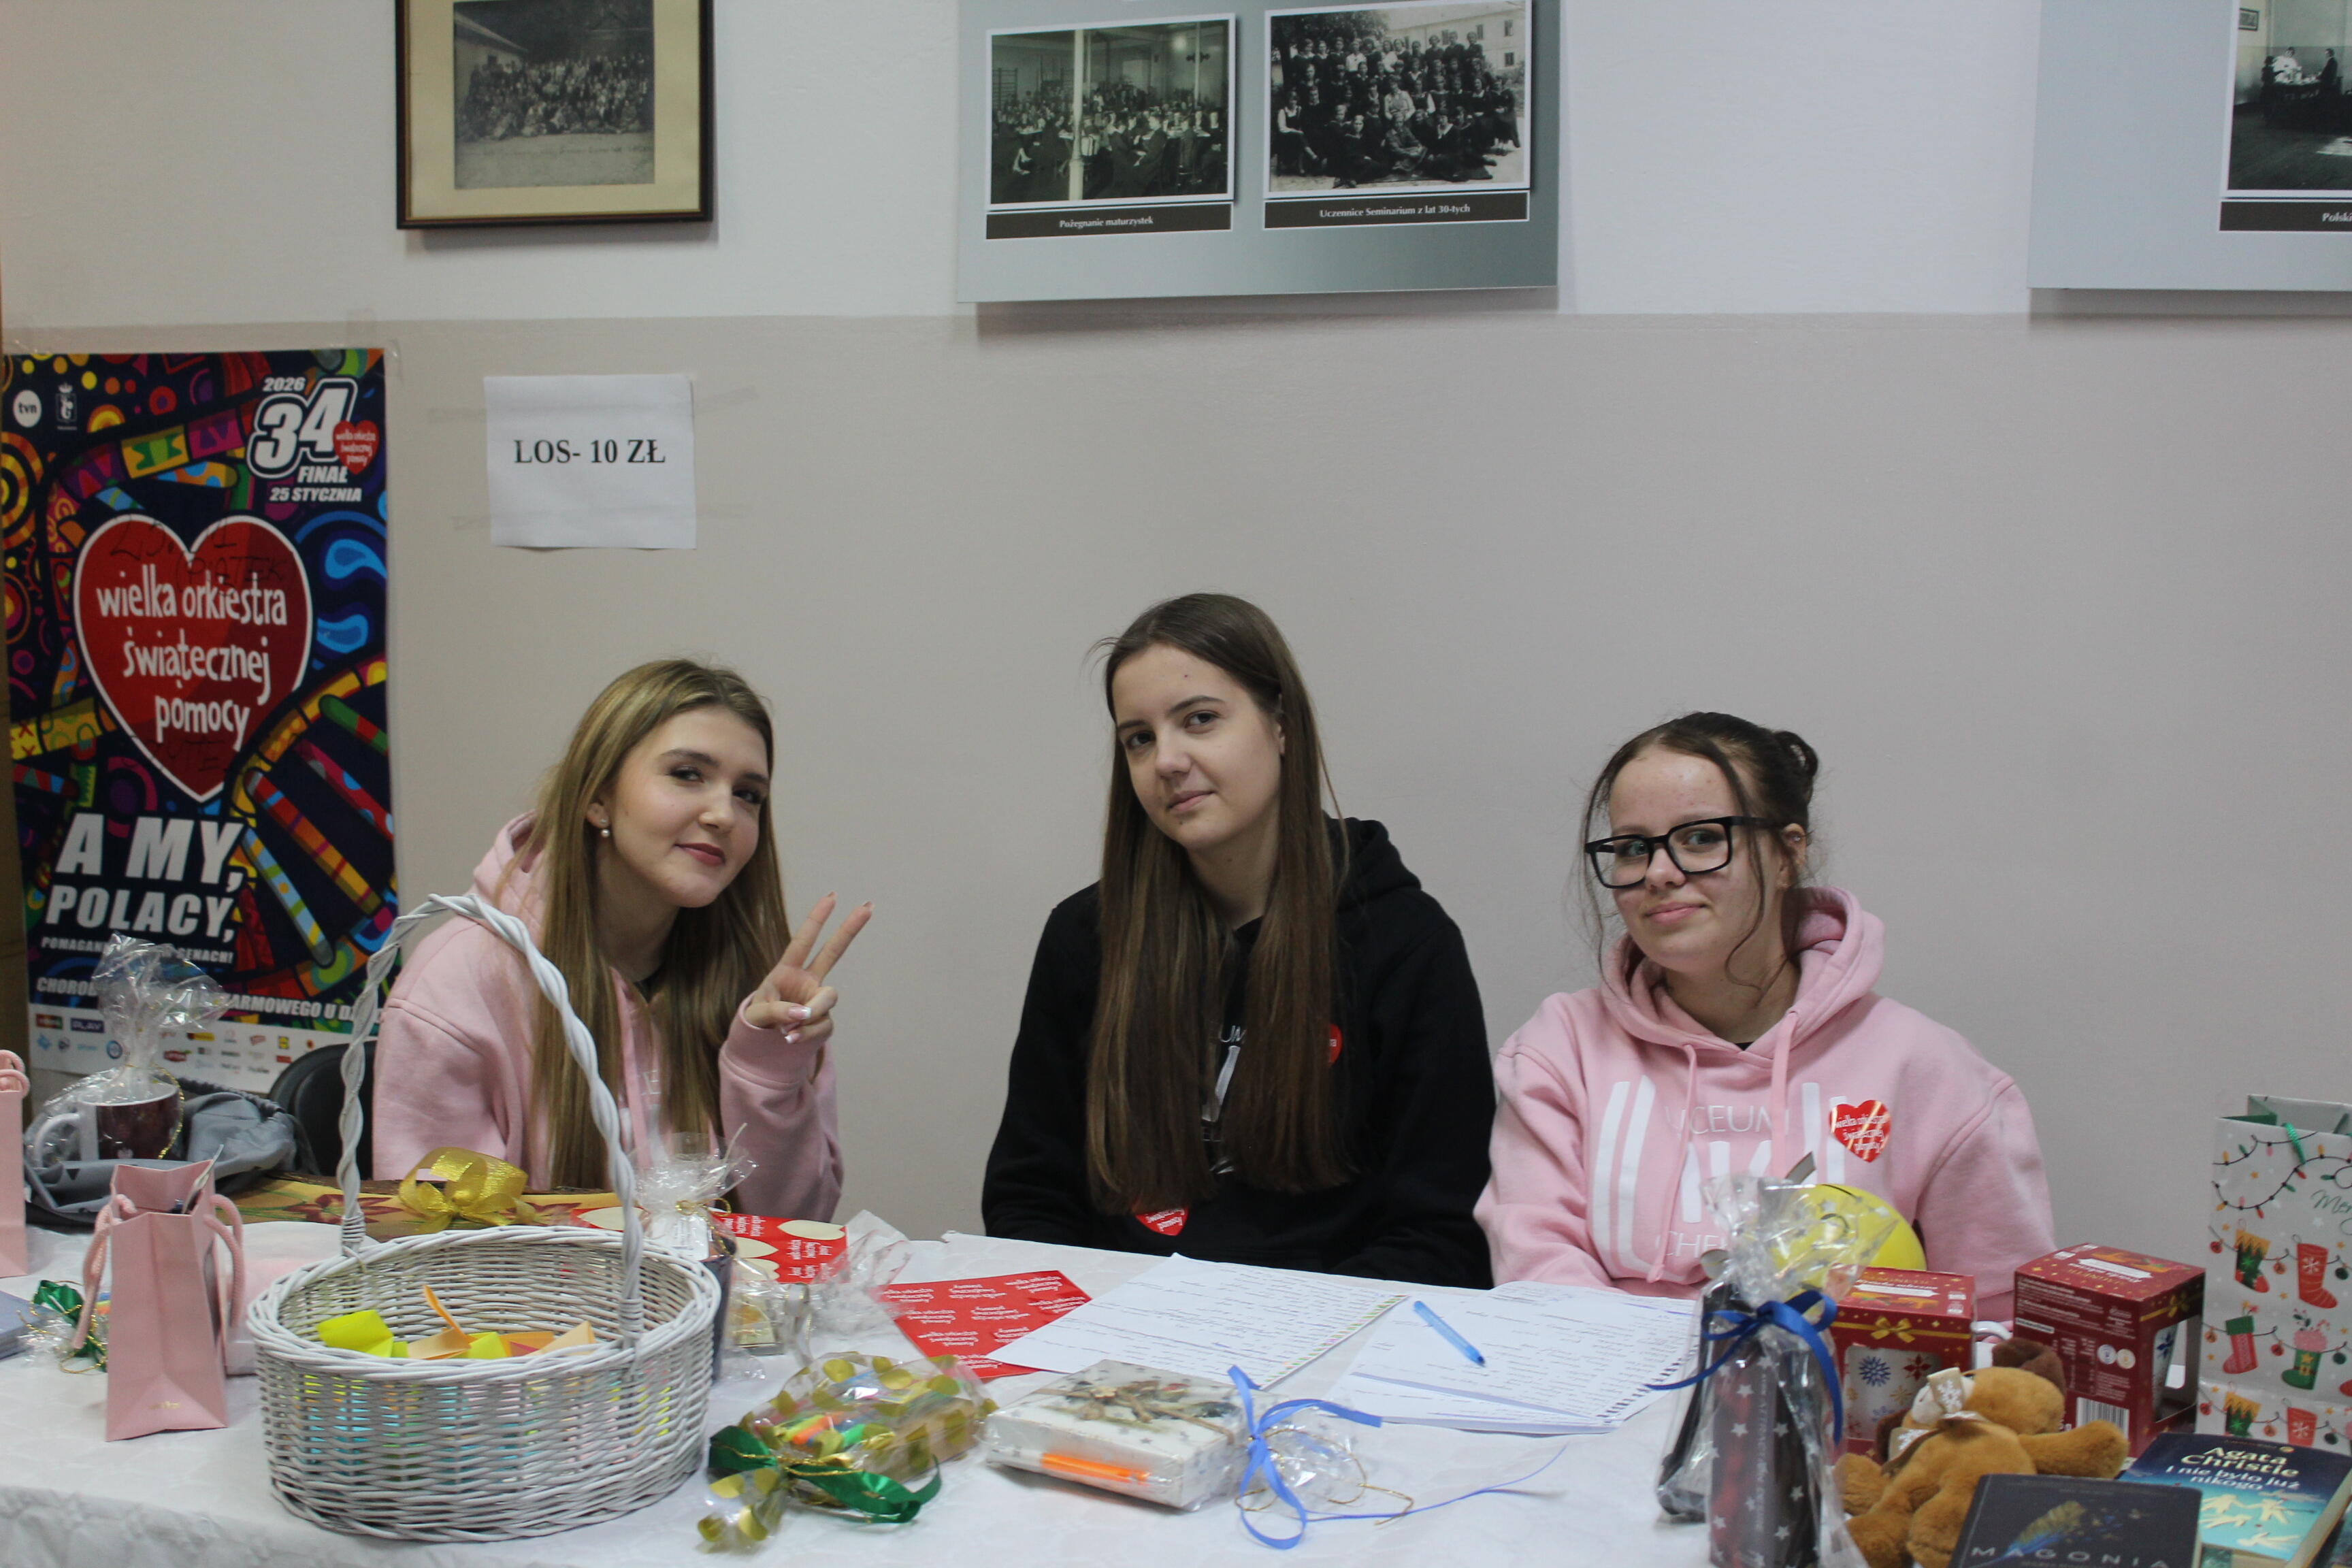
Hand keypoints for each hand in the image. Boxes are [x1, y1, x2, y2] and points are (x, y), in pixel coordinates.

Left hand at [743, 893, 871, 1051]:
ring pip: (828, 997)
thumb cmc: (759, 1020)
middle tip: (868, 906)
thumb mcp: (757, 1014)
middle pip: (833, 951)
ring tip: (787, 1030)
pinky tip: (790, 1039)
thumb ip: (776, 1010)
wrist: (764, 1044)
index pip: (803, 942)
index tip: (832, 897)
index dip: (816, 920)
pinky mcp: (824, 1020)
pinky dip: (806, 1034)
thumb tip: (803, 1013)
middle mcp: (807, 980)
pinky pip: (823, 1025)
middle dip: (849, 929)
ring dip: (811, 1012)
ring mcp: (818, 1000)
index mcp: (787, 971)